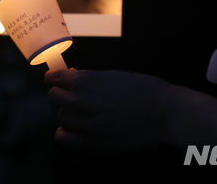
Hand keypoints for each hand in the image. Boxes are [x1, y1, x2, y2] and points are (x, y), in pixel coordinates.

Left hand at [45, 68, 172, 150]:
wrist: (163, 113)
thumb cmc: (143, 89)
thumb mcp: (112, 75)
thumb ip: (89, 78)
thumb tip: (71, 77)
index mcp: (85, 80)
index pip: (53, 78)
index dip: (54, 78)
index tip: (56, 79)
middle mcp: (80, 101)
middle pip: (53, 97)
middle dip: (60, 94)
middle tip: (70, 94)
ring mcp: (85, 123)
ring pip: (60, 116)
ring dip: (67, 112)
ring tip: (80, 111)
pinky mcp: (92, 141)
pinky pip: (63, 137)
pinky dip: (66, 132)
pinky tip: (76, 128)